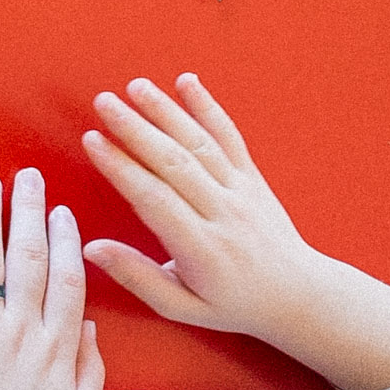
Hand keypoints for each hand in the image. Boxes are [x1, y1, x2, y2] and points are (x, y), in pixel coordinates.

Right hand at [82, 74, 389, 389]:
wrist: (298, 295)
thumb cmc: (233, 304)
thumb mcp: (180, 306)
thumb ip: (136, 276)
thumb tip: (91, 248)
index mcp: (200, 247)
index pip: (154, 198)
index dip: (121, 167)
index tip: (92, 141)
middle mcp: (222, 213)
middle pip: (174, 162)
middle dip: (135, 128)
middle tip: (103, 102)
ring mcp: (241, 191)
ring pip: (200, 144)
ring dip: (166, 111)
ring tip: (135, 87)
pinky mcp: (252, 178)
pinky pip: (230, 138)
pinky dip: (209, 108)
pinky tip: (188, 83)